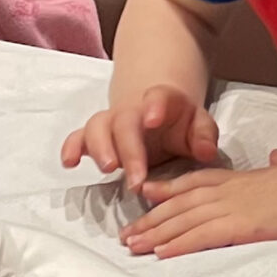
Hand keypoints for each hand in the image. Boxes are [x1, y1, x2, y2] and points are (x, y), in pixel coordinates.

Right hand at [61, 84, 220, 192]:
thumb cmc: (181, 123)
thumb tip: (206, 152)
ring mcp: (111, 122)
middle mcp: (132, 110)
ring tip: (108, 169)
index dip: (154, 106)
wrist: (158, 114)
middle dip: (129, 149)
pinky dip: (71, 147)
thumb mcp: (200, 125)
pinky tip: (70, 163)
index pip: (158, 97)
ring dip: (99, 148)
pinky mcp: (96, 136)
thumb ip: (204, 135)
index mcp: (162, 101)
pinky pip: (78, 137)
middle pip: (124, 121)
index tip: (153, 119)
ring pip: (97, 127)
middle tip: (136, 179)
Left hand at [122, 150, 276, 256]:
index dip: (168, 189)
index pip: (195, 182)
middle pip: (180, 204)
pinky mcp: (241, 227)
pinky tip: (161, 253)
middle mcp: (230, 191)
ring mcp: (233, 208)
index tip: (146, 194)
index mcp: (241, 179)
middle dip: (152, 219)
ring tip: (133, 246)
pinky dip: (178, 245)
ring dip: (156, 235)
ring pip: (183, 221)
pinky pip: (202, 237)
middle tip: (127, 234)